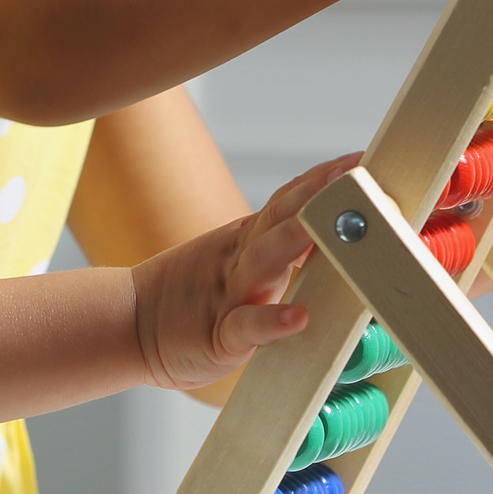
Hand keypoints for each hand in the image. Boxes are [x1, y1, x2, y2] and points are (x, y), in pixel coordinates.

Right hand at [130, 154, 360, 389]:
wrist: (131, 323)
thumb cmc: (195, 298)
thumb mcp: (237, 261)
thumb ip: (278, 247)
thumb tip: (337, 234)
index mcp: (248, 241)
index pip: (288, 201)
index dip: (322, 180)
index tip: (360, 158)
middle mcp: (241, 259)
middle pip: (280, 219)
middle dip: (317, 196)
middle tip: (353, 175)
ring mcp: (230, 295)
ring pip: (264, 262)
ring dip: (295, 241)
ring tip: (326, 228)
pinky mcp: (220, 336)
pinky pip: (248, 327)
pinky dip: (272, 321)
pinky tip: (298, 317)